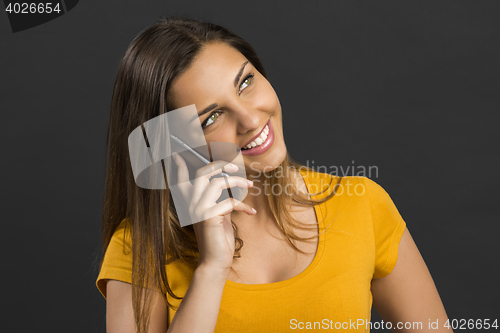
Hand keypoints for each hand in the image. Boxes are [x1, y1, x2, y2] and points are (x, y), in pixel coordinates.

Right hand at [171, 152, 255, 275]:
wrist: (216, 261)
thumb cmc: (218, 238)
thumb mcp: (218, 214)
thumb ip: (217, 198)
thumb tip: (226, 182)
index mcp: (191, 203)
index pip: (180, 180)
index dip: (179, 166)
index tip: (178, 154)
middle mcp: (191, 204)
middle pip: (202, 173)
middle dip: (219, 165)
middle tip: (235, 166)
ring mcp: (199, 210)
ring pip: (217, 183)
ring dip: (237, 181)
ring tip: (250, 185)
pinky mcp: (209, 218)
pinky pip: (229, 202)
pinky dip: (243, 205)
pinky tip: (251, 212)